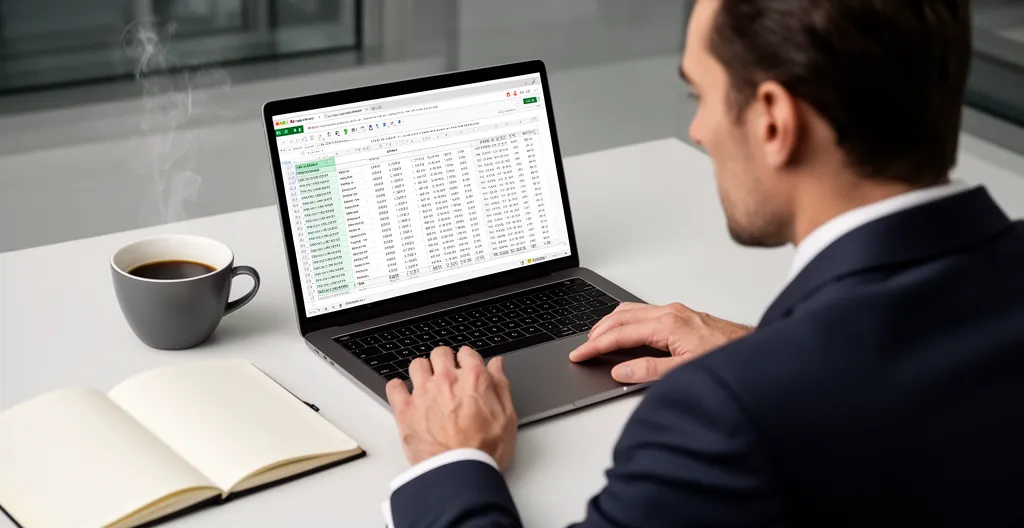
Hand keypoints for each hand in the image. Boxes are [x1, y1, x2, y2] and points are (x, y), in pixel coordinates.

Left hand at [386, 346, 517, 468]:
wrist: (460, 472)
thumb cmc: (485, 450)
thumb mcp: (507, 417)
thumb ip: (500, 385)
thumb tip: (496, 365)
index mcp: (474, 379)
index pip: (467, 353)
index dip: (467, 360)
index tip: (467, 369)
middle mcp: (447, 380)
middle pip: (440, 353)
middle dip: (445, 361)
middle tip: (447, 375)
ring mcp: (423, 393)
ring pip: (417, 365)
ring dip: (423, 371)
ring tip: (427, 384)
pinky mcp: (405, 410)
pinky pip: (394, 386)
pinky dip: (399, 388)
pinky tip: (405, 395)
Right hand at [569, 302, 753, 383]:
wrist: (755, 351)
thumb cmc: (726, 357)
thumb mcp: (684, 371)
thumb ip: (650, 370)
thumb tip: (620, 370)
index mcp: (667, 324)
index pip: (620, 333)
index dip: (595, 345)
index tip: (579, 354)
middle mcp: (670, 313)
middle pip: (621, 317)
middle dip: (597, 332)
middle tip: (582, 348)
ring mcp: (676, 311)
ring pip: (631, 311)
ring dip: (610, 324)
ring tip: (596, 339)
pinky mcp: (681, 315)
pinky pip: (643, 312)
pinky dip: (626, 321)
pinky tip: (624, 331)